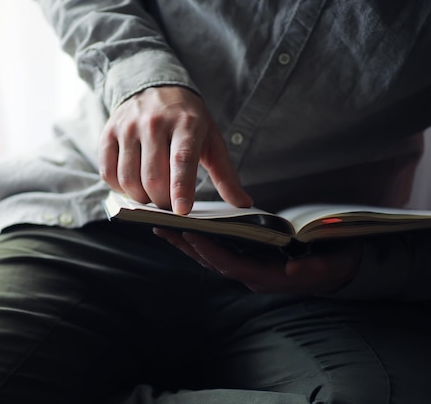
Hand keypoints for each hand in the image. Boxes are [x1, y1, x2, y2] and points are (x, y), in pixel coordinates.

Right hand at [98, 86, 251, 213]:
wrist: (154, 86)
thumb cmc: (186, 119)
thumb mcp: (211, 140)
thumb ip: (225, 175)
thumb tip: (242, 204)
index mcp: (185, 123)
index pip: (182, 160)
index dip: (181, 188)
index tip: (182, 211)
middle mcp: (154, 123)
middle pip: (153, 177)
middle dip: (162, 202)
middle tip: (170, 205)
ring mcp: (127, 127)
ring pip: (129, 179)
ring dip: (141, 199)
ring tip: (152, 197)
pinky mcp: (108, 133)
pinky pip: (108, 172)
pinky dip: (120, 189)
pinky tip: (133, 186)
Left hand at [153, 228, 362, 294]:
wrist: (341, 268)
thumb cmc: (335, 263)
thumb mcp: (333, 265)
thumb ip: (316, 270)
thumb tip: (292, 271)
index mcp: (269, 277)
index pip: (232, 265)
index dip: (211, 251)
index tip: (191, 234)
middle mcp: (253, 275)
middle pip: (213, 262)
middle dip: (188, 246)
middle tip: (163, 228)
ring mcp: (249, 268)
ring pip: (212, 258)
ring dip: (187, 244)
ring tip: (164, 227)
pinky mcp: (248, 259)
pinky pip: (218, 252)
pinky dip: (200, 241)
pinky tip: (185, 229)